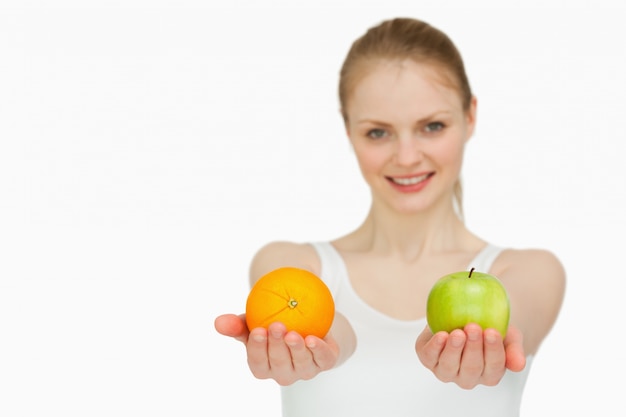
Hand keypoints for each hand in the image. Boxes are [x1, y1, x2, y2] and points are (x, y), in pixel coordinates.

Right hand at [214, 314, 339, 385]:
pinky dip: (318, 350)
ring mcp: (305, 370)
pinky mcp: (324, 362)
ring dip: (296, 349)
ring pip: (301, 364)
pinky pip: (323, 360)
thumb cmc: (273, 324)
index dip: (257, 349)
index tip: (257, 330)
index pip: (258, 362)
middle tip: (275, 326)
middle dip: (276, 346)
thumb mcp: (253, 321)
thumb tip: (219, 322)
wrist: (309, 321)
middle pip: (279, 363)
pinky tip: (313, 339)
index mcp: (263, 366)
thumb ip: (237, 325)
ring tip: (293, 333)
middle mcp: (283, 373)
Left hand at [415, 323, 525, 388]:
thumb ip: (514, 349)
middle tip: (474, 327)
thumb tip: (519, 365)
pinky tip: (441, 335)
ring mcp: (446, 371)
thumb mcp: (508, 335)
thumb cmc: (489, 328)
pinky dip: (434, 347)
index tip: (492, 331)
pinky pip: (429, 357)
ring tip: (458, 332)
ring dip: (454, 349)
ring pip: (449, 366)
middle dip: (473, 348)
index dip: (493, 350)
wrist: (463, 315)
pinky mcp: (428, 359)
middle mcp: (467, 378)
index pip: (493, 367)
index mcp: (489, 374)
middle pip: (471, 368)